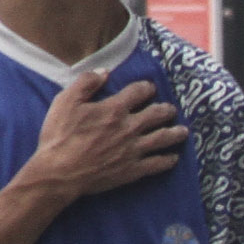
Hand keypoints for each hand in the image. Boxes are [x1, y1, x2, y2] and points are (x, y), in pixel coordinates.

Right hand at [23, 67, 184, 202]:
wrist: (59, 172)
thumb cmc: (59, 136)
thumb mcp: (65, 102)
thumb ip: (86, 83)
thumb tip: (104, 71)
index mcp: (114, 109)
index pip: (138, 92)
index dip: (146, 88)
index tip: (150, 88)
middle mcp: (129, 128)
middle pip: (156, 115)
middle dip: (166, 110)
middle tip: (171, 109)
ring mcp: (133, 150)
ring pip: (162, 138)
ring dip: (175, 133)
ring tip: (184, 131)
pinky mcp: (132, 170)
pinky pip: (156, 164)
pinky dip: (167, 160)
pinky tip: (173, 158)